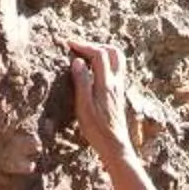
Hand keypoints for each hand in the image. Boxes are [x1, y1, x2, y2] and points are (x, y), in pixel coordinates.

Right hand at [67, 38, 133, 165]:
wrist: (115, 145)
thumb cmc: (96, 129)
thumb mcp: (84, 107)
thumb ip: (81, 82)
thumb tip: (77, 61)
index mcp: (106, 84)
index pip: (99, 54)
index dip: (84, 45)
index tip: (69, 44)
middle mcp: (116, 82)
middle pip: (113, 51)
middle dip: (95, 45)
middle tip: (79, 48)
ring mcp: (119, 87)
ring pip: (117, 59)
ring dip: (102, 52)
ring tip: (86, 56)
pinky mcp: (119, 93)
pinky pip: (116, 68)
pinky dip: (105, 62)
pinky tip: (93, 71)